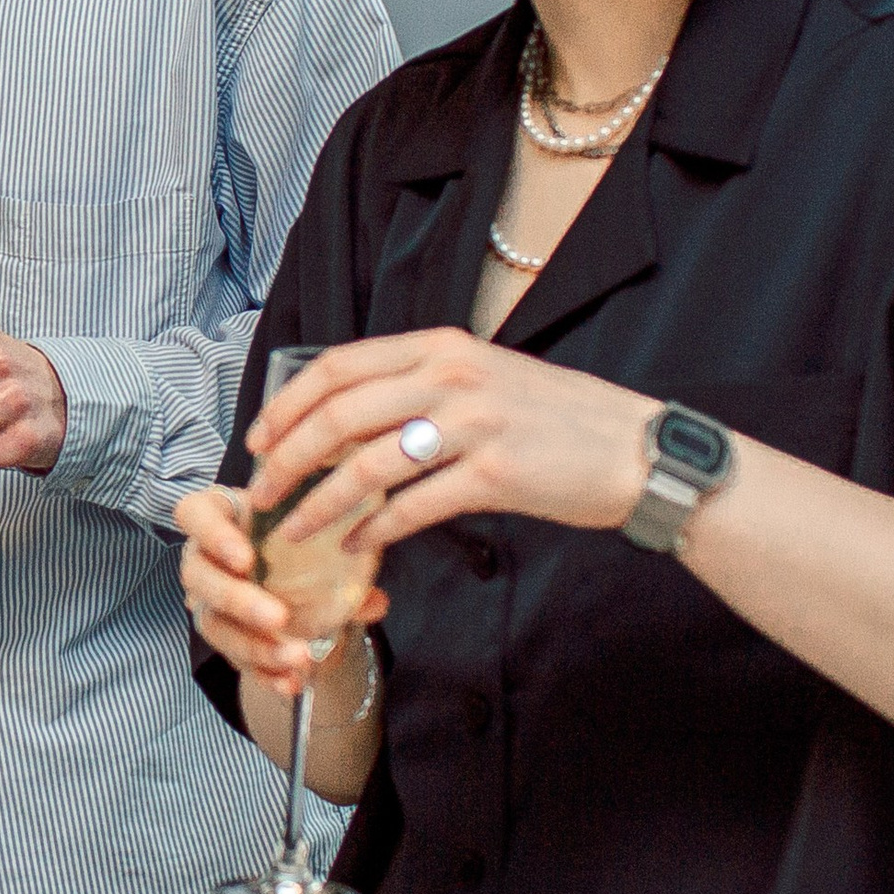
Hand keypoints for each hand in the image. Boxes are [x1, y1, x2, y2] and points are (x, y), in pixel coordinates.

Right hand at [175, 485, 389, 697]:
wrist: (305, 581)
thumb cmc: (304, 542)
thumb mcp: (325, 540)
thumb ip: (347, 565)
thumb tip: (374, 602)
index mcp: (222, 515)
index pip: (194, 514)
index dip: (213, 535)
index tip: (246, 560)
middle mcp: (203, 556)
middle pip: (198, 576)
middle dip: (237, 601)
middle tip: (279, 617)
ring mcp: (207, 599)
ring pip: (213, 624)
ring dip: (254, 645)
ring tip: (299, 658)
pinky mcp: (222, 636)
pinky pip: (232, 658)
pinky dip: (263, 674)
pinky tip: (290, 682)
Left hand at [247, 329, 650, 552]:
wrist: (636, 450)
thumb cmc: (553, 418)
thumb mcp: (479, 377)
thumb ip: (418, 384)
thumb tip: (344, 414)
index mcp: (437, 346)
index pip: (335, 367)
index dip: (285, 404)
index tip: (257, 439)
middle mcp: (449, 376)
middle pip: (336, 416)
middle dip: (284, 459)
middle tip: (257, 494)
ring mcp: (471, 424)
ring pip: (364, 466)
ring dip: (316, 505)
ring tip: (290, 532)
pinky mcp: (494, 475)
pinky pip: (412, 507)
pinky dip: (373, 530)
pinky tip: (353, 546)